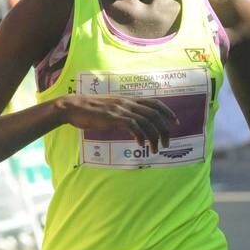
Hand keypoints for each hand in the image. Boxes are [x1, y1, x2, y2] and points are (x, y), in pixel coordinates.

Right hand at [59, 95, 178, 152]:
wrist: (73, 107)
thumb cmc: (90, 110)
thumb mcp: (111, 109)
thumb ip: (123, 114)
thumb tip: (131, 124)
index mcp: (129, 100)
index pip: (155, 103)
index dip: (168, 112)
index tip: (175, 123)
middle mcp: (128, 103)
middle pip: (155, 114)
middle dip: (164, 129)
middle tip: (166, 143)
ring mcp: (121, 109)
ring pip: (146, 122)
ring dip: (154, 137)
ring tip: (155, 149)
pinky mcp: (114, 118)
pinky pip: (133, 126)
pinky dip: (140, 136)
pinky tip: (141, 145)